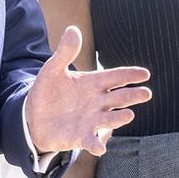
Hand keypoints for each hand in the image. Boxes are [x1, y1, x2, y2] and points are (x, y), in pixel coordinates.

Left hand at [26, 26, 150, 155]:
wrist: (33, 117)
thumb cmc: (48, 91)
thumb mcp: (53, 69)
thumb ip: (65, 52)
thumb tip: (73, 29)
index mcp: (93, 83)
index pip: (115, 77)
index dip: (130, 75)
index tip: (145, 74)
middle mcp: (97, 102)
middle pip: (119, 97)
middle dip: (132, 95)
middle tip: (146, 93)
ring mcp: (91, 120)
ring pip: (110, 118)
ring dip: (119, 117)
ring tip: (129, 115)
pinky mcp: (80, 136)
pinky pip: (91, 141)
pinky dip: (96, 144)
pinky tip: (100, 148)